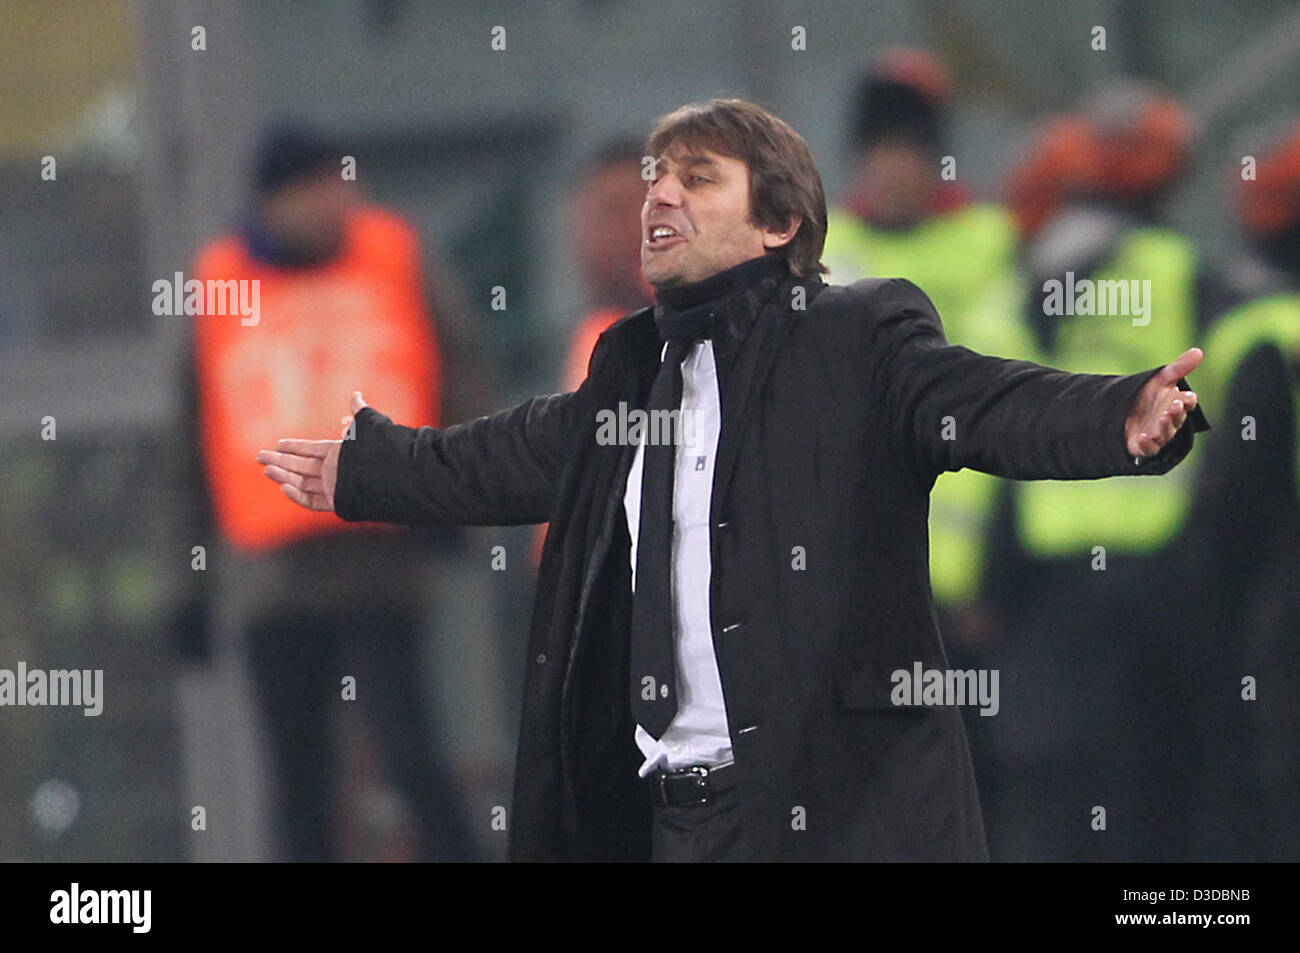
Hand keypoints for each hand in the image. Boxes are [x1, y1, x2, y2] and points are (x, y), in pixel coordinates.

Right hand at [256, 391, 367, 510]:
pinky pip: (313, 501)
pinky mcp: (338, 502)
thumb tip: (356, 395)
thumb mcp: (368, 427)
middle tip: (259, 456)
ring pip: (303, 482)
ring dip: (284, 476)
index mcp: (341, 454)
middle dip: (280, 461)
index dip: (295, 447)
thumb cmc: (379, 450)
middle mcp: (336, 471)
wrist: (391, 476)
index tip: (278, 443)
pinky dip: (298, 496)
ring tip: (266, 469)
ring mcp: (336, 487)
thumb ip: (359, 413)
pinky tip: (284, 486)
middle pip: (302, 466)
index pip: (312, 450)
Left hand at [1125, 348, 1201, 457]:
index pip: (1186, 404)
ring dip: (1165, 427)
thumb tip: (1198, 351)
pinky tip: (1144, 437)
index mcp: (1176, 405)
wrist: (1119, 409)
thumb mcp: (1160, 379)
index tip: (1187, 398)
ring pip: (1165, 434)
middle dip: (1176, 414)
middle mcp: (1169, 421)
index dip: (1188, 401)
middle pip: (1177, 420)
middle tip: (1174, 406)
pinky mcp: (1142, 446)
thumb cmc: (1145, 395)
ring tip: (1162, 418)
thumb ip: (1178, 368)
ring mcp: (1156, 434)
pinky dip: (1147, 445)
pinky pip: (1147, 449)